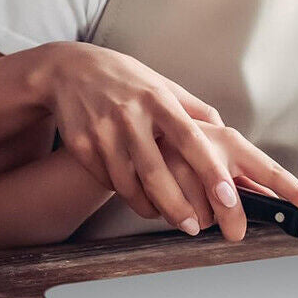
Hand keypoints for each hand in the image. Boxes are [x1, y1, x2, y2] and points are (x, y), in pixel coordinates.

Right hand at [38, 42, 297, 234]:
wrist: (69, 69)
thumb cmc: (126, 79)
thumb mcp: (161, 83)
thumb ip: (192, 108)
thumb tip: (223, 128)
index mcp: (158, 99)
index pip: (190, 138)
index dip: (209, 169)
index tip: (227, 196)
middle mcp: (130, 115)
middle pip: (156, 172)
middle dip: (177, 206)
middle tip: (194, 227)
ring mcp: (103, 131)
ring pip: (128, 185)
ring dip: (148, 207)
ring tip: (163, 214)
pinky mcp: (81, 145)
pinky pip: (107, 181)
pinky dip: (124, 193)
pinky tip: (134, 193)